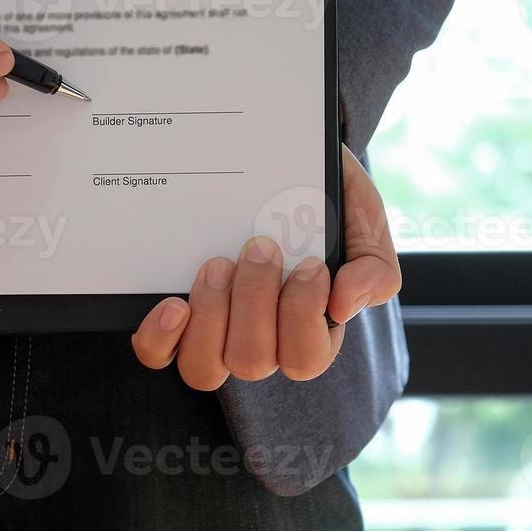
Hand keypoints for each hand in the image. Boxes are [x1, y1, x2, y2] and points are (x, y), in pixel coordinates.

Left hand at [130, 145, 401, 388]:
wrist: (276, 162)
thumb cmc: (322, 200)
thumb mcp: (363, 223)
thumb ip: (373, 268)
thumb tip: (345, 305)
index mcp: (309, 330)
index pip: (305, 359)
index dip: (302, 317)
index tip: (310, 264)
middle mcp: (260, 342)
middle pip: (252, 362)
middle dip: (255, 303)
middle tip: (258, 248)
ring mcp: (214, 336)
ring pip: (204, 368)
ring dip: (211, 316)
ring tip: (216, 265)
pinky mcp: (174, 322)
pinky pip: (158, 355)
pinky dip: (161, 337)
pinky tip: (172, 305)